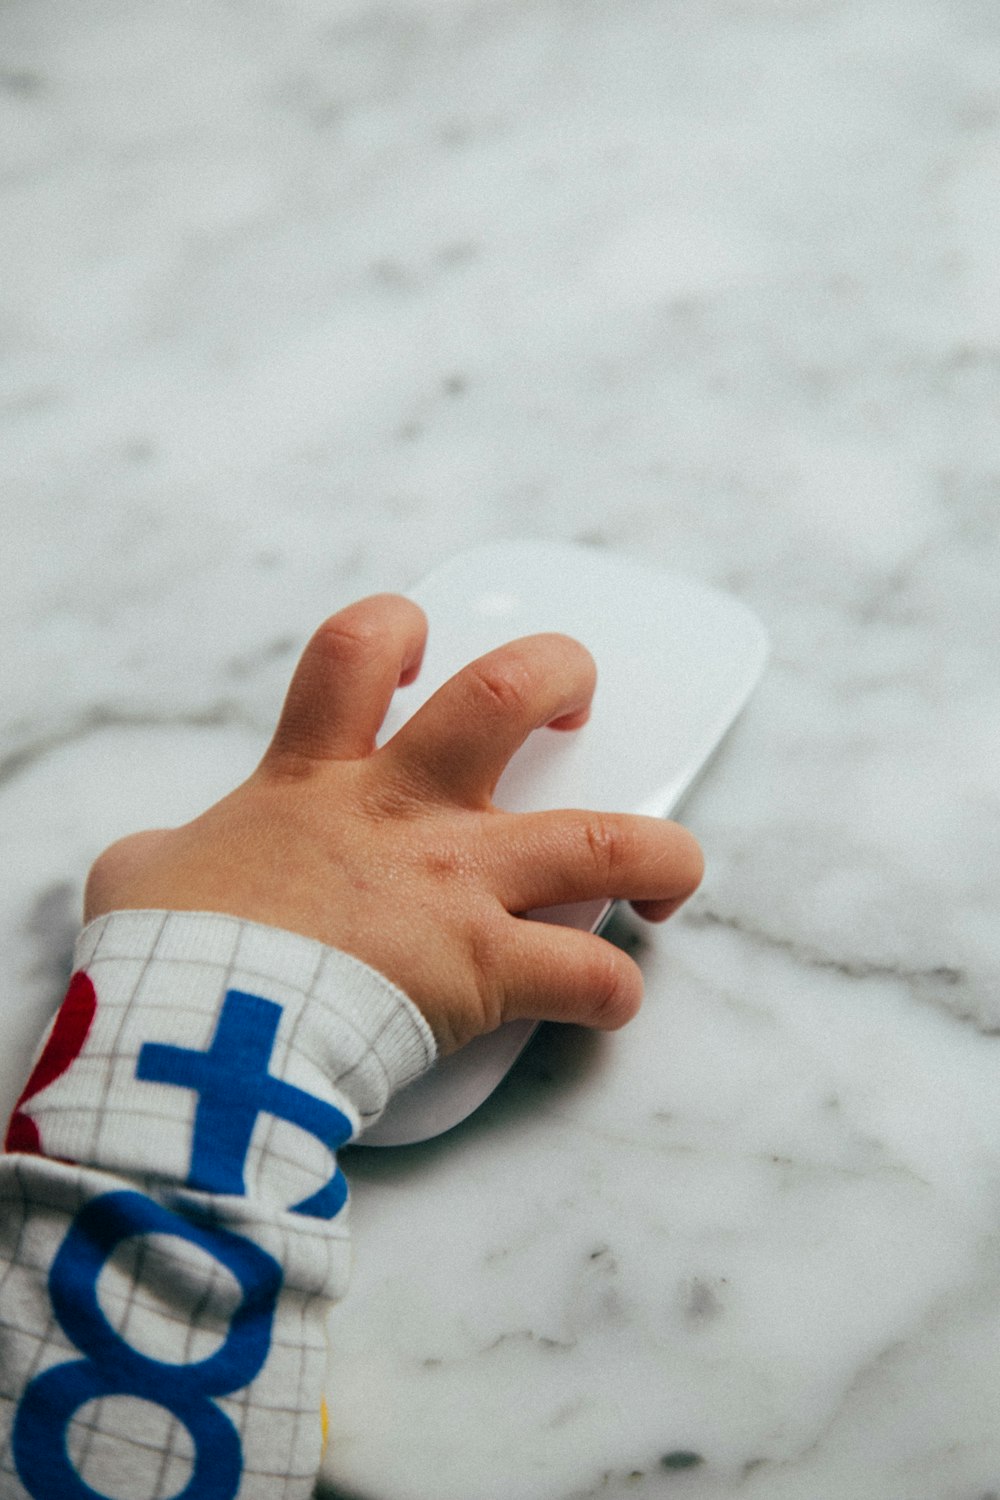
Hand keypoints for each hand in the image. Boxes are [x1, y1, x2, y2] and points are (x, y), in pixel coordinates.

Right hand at [84, 595, 703, 1053]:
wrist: (199, 1034)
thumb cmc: (167, 954)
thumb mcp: (143, 877)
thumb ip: (168, 855)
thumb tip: (162, 870)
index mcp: (316, 776)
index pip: (358, 651)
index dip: (394, 627)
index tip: (416, 644)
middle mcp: (403, 811)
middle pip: (508, 696)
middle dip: (560, 675)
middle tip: (574, 700)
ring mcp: (456, 885)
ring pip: (601, 840)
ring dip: (657, 850)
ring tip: (668, 867)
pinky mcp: (488, 969)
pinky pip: (587, 978)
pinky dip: (612, 991)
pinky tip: (609, 1002)